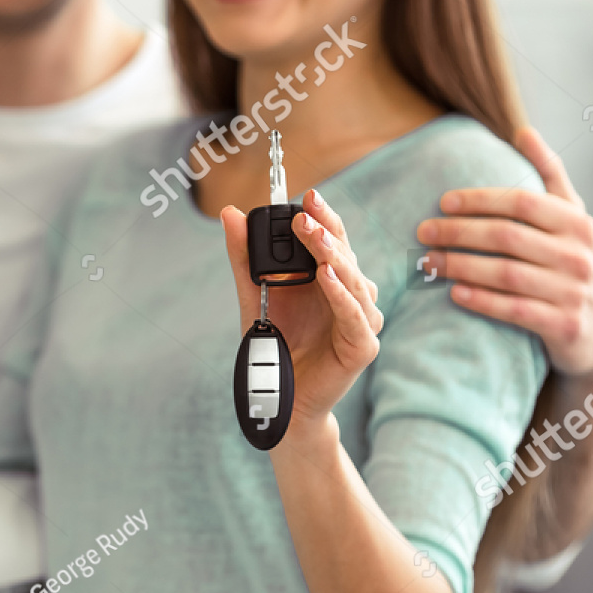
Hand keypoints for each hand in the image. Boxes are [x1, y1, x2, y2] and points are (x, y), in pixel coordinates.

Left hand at [222, 188, 382, 439]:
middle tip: (304, 215)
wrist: (279, 396)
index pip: (333, 239)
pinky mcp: (363, 346)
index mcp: (330, 279)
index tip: (307, 196)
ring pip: (352, 282)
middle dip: (324, 233)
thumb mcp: (253, 293)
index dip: (323, 217)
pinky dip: (341, 295)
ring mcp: (361, 320)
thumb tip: (229, 213)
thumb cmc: (274, 345)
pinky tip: (326, 276)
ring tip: (315, 238)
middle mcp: (350, 295)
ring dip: (334, 258)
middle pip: (344, 256)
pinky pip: (354, 315)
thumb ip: (244, 256)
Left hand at [416, 126, 592, 375]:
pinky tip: (453, 293)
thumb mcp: (571, 219)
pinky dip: (481, 300)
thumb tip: (523, 131)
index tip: (443, 201)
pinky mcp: (562, 325)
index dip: (480, 200)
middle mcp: (577, 254)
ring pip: (505, 273)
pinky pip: (513, 309)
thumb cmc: (573, 264)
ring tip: (428, 262)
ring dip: (460, 266)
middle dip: (460, 232)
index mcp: (576, 223)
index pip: (522, 203)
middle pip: (507, 236)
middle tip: (423, 232)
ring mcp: (571, 290)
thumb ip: (549, 176)